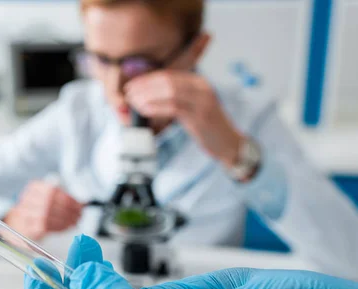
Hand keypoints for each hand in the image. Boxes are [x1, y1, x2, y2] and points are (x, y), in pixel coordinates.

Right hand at [4, 181, 82, 240]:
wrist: (20, 222)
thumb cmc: (38, 209)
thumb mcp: (50, 198)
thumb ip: (64, 200)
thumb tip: (80, 205)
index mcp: (34, 188)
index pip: (52, 191)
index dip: (69, 200)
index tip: (79, 206)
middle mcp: (26, 199)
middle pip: (50, 203)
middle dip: (68, 211)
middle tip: (79, 216)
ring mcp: (23, 214)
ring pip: (46, 216)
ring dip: (64, 220)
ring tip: (74, 222)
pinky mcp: (26, 228)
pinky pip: (43, 227)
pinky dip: (58, 227)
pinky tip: (65, 227)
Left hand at [125, 71, 244, 167]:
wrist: (228, 143)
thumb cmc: (206, 126)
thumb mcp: (191, 107)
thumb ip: (174, 100)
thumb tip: (146, 97)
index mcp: (198, 82)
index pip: (168, 75)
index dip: (146, 80)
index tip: (130, 86)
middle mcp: (201, 88)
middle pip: (167, 81)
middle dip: (144, 87)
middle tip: (128, 95)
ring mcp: (202, 101)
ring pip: (169, 91)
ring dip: (147, 96)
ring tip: (133, 103)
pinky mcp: (200, 116)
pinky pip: (174, 107)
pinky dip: (156, 107)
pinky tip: (144, 110)